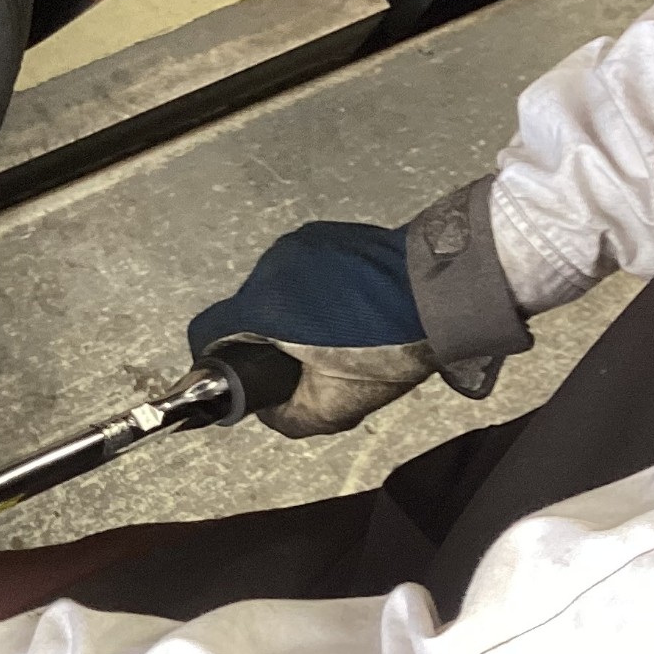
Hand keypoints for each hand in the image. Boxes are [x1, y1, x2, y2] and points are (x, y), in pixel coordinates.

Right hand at [186, 221, 438, 436]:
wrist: (445, 290)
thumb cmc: (389, 347)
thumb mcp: (337, 405)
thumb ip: (289, 418)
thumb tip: (268, 413)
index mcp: (264, 307)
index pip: (208, 332)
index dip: (215, 359)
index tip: (238, 374)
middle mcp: (271, 268)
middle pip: (245, 311)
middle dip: (264, 338)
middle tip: (304, 361)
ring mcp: (298, 245)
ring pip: (274, 290)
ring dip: (289, 314)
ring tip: (333, 331)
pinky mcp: (325, 234)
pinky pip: (300, 270)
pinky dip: (312, 291)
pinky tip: (347, 306)